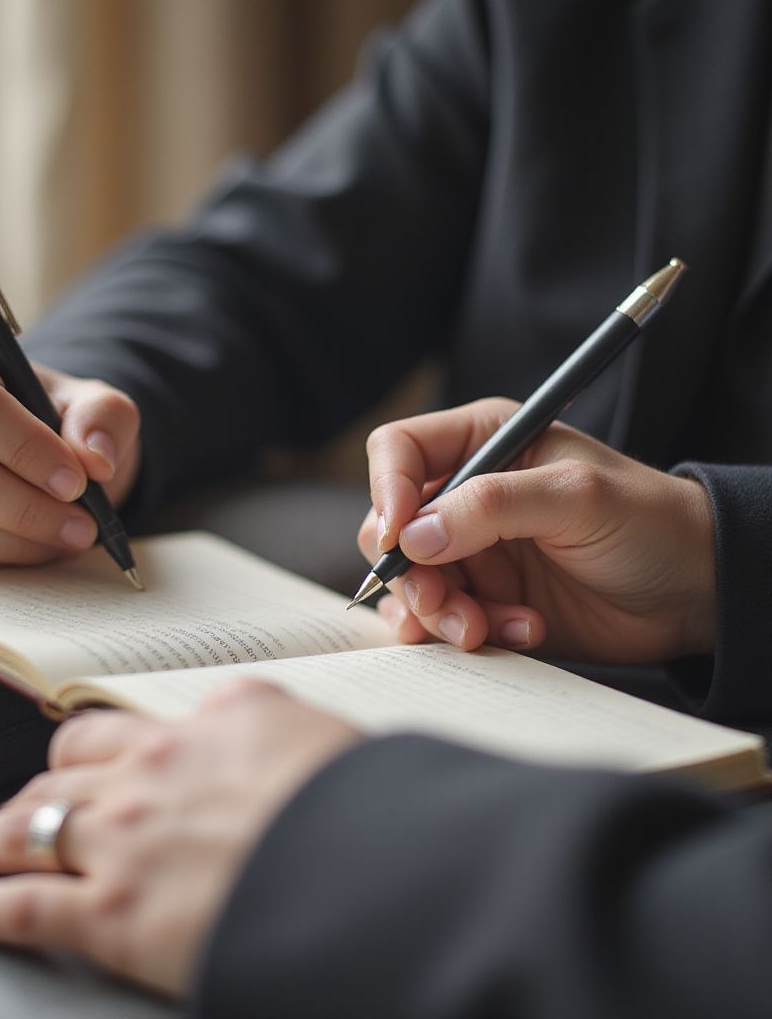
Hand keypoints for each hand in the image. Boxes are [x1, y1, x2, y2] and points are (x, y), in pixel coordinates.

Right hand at [0, 333, 140, 566]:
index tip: (77, 481)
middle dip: (24, 506)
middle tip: (82, 525)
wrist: (30, 454)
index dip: (26, 447)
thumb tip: (95, 458)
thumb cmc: (55, 421)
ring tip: (67, 538)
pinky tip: (34, 550)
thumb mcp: (93, 406)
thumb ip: (103, 418)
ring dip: (13, 541)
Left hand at [0, 681, 360, 995]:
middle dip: (38, 788)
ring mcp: (123, 836)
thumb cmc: (364, 807)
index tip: (87, 758)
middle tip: (21, 804)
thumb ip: (277, 728)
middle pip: (67, 769)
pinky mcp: (108, 912)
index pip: (134, 725)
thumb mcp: (324, 736)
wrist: (366, 869)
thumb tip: (270, 739)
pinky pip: (19, 905)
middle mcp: (154, 766)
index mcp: (211, 720)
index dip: (100, 747)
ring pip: (27, 826)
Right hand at [360, 398, 715, 662]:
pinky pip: (440, 621)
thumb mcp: (576, 496)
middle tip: (444, 603)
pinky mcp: (482, 599)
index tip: (396, 540)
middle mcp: (465, 496)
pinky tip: (518, 633)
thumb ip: (493, 505)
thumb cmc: (648, 521)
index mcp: (483, 443)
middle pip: (388, 527)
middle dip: (410, 573)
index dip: (386, 490)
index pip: (398, 451)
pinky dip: (462, 635)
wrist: (692, 592)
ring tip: (484, 629)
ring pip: (409, 582)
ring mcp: (470, 552)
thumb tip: (412, 537)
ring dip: (439, 613)